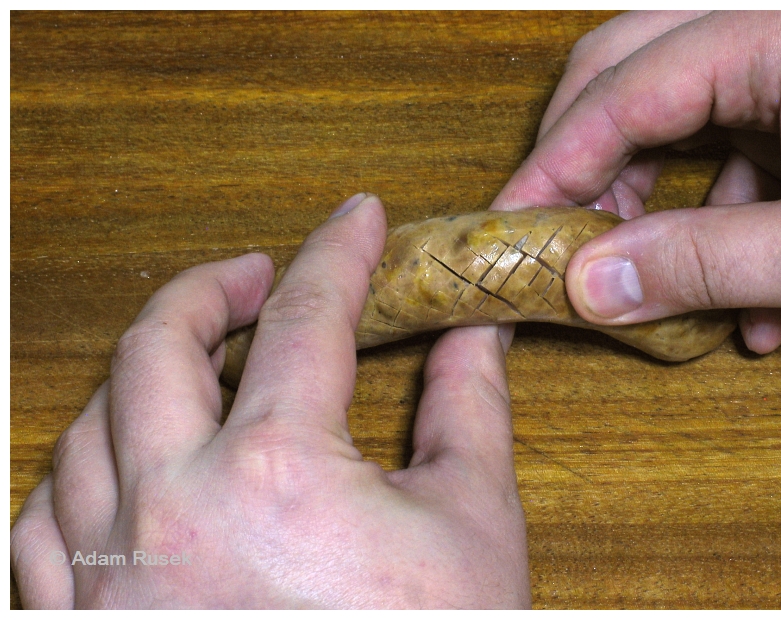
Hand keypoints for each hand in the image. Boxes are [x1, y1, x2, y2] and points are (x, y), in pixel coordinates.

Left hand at [10, 194, 529, 608]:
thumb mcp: (473, 530)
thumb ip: (468, 412)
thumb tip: (470, 336)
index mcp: (275, 477)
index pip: (307, 320)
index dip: (338, 253)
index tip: (356, 220)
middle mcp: (172, 513)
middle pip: (157, 347)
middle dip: (208, 288)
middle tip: (253, 274)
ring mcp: (112, 578)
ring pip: (86, 427)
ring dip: (141, 374)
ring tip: (194, 359)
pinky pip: (45, 523)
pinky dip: (80, 471)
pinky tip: (117, 462)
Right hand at [491, 11, 780, 354]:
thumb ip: (704, 262)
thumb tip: (594, 287)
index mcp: (779, 30)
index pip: (621, 91)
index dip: (555, 166)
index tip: (513, 227)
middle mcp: (774, 28)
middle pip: (628, 72)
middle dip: (585, 160)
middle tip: (561, 232)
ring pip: (678, 110)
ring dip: (651, 196)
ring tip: (644, 275)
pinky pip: (737, 142)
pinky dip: (720, 214)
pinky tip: (742, 298)